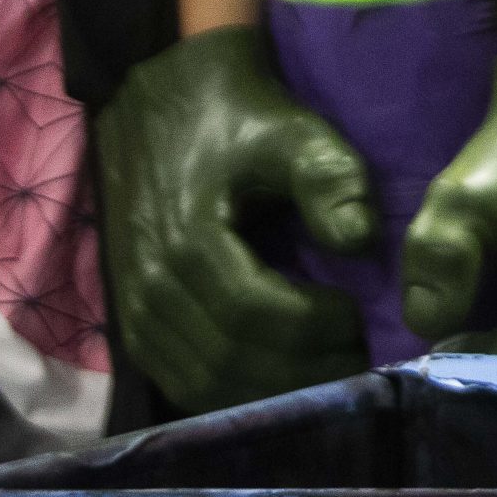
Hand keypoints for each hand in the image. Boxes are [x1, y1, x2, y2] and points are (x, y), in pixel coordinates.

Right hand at [97, 26, 374, 411]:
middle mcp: (150, 287)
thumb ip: (332, 180)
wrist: (164, 103)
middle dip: (300, 371)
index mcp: (187, 241)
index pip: (253, 315)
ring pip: (202, 382)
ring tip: (330, 373)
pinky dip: (233, 393)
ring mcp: (134, 311)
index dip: (314, 330)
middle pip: (228, 360)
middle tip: (358, 361)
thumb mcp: (296, 134)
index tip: (362, 319)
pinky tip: (284, 380)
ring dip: (269, 391)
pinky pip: (181, 380)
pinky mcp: (134, 324)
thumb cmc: (242, 121)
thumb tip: (359, 242)